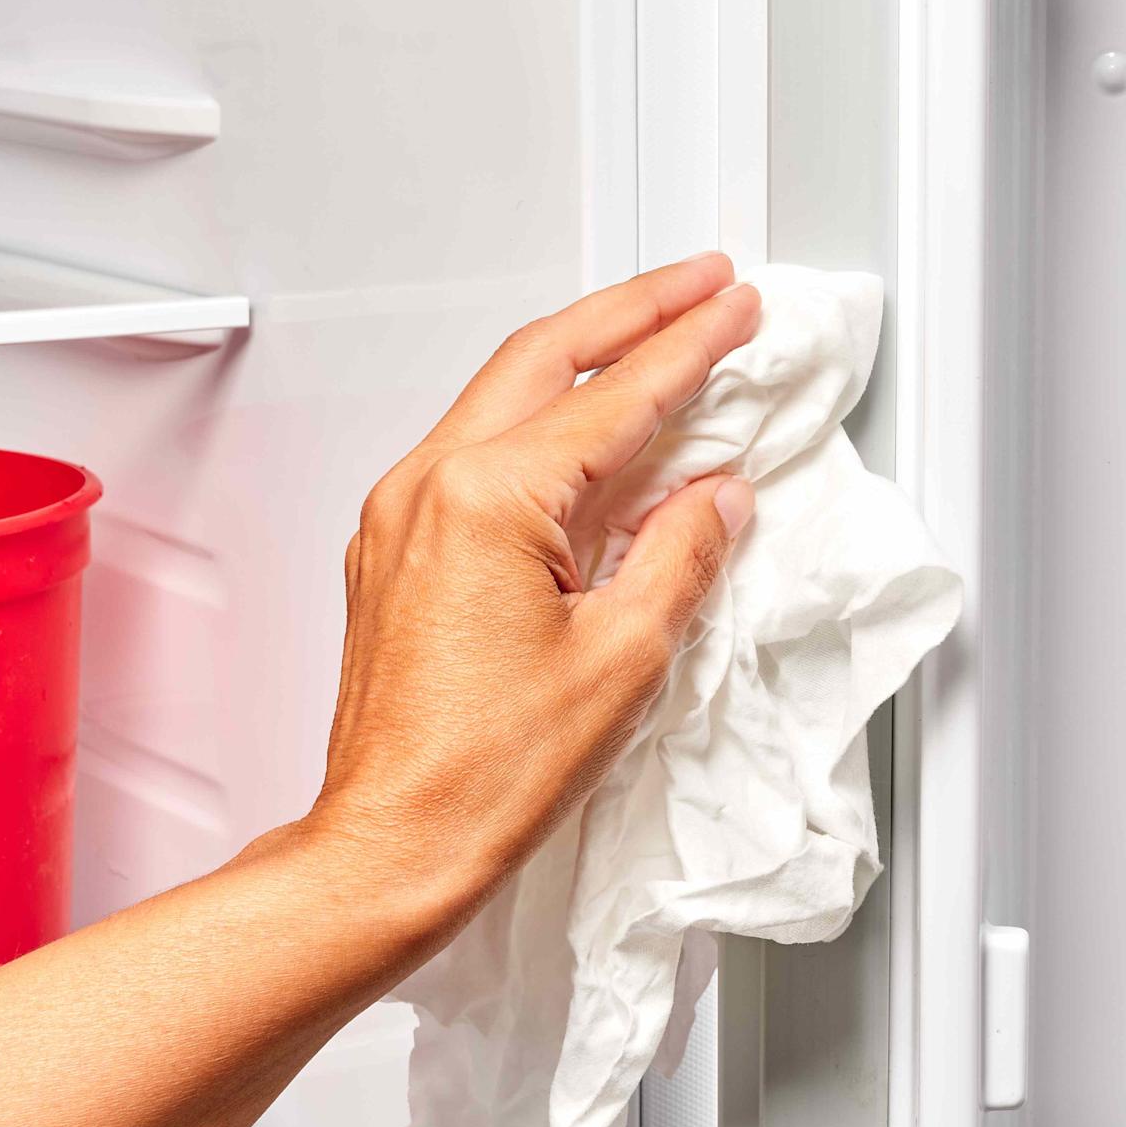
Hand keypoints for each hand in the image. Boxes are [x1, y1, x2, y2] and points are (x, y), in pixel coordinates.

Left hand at [308, 253, 760, 907]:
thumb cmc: (482, 773)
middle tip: (701, 283)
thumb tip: (715, 496)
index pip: (611, 397)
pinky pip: (472, 451)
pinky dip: (538, 423)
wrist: (392, 843)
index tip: (733, 310)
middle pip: (543, 359)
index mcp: (484, 498)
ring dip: (581, 359)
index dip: (687, 346)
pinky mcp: (392, 551)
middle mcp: (426, 488)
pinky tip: (583, 434)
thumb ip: (679, 555)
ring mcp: (398, 517)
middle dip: (631, 313)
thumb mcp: (622, 658)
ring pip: (500, 396)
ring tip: (652, 337)